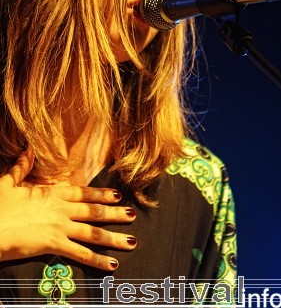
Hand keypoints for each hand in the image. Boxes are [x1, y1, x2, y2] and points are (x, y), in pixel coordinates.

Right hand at [0, 149, 136, 269]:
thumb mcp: (7, 182)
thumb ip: (21, 167)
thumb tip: (27, 150)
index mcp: (52, 194)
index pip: (83, 193)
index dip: (102, 194)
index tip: (117, 195)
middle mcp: (61, 209)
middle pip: (94, 211)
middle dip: (115, 214)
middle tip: (132, 215)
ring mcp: (60, 226)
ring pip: (93, 232)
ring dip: (114, 237)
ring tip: (131, 241)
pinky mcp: (54, 244)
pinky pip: (81, 254)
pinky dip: (97, 260)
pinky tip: (111, 264)